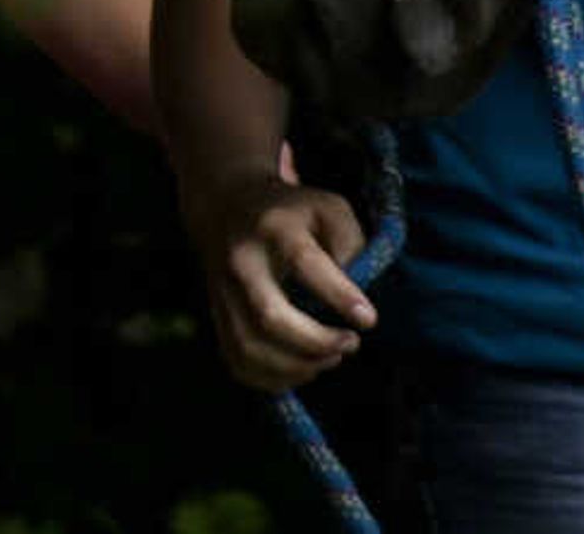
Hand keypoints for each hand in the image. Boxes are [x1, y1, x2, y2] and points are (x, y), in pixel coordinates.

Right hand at [179, 160, 373, 391]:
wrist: (226, 205)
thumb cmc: (290, 212)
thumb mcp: (328, 207)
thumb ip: (351, 241)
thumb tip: (358, 292)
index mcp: (273, 228)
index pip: (304, 263)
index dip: (339, 296)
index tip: (368, 320)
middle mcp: (241, 262)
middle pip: (269, 317)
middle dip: (317, 343)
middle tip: (350, 343)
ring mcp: (221, 291)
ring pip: (250, 347)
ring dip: (298, 366)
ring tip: (331, 357)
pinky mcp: (215, 314)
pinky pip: (237, 361)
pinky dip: (273, 378)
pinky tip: (303, 368)